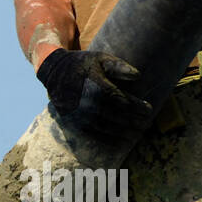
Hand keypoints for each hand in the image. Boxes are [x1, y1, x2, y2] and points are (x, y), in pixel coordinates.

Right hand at [36, 48, 153, 142]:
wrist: (52, 71)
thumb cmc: (81, 63)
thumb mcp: (99, 58)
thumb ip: (118, 66)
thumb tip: (138, 76)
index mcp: (96, 86)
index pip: (121, 100)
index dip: (136, 106)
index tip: (149, 110)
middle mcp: (87, 102)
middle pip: (116, 116)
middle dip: (133, 121)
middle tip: (146, 124)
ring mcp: (79, 114)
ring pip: (105, 127)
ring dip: (122, 133)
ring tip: (135, 135)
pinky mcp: (72, 121)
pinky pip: (92, 134)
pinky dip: (106, 140)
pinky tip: (117, 142)